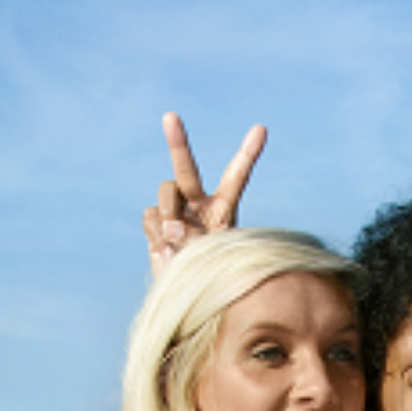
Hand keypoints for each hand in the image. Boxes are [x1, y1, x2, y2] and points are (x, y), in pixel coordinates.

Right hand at [141, 112, 266, 275]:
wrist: (190, 294)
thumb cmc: (214, 277)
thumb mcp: (214, 259)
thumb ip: (195, 239)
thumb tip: (169, 227)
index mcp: (224, 208)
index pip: (236, 176)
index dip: (248, 153)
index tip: (261, 129)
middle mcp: (198, 204)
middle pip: (186, 168)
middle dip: (177, 141)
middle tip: (170, 116)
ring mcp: (176, 212)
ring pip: (165, 193)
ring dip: (169, 212)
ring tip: (178, 241)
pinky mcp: (156, 224)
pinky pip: (150, 216)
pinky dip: (156, 232)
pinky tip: (166, 248)